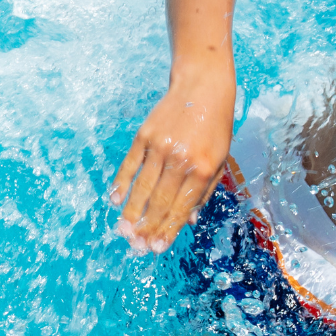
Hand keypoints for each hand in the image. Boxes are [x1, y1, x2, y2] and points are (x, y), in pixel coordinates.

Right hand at [107, 60, 236, 250]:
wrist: (203, 88)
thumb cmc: (215, 128)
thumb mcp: (220, 161)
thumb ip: (204, 191)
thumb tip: (187, 220)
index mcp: (203, 169)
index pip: (181, 207)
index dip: (167, 230)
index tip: (156, 248)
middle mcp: (181, 160)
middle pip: (159, 201)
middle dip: (147, 227)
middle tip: (136, 246)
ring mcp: (160, 147)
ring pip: (142, 187)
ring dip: (131, 212)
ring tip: (124, 231)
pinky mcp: (145, 135)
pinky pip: (131, 165)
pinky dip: (122, 183)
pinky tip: (115, 199)